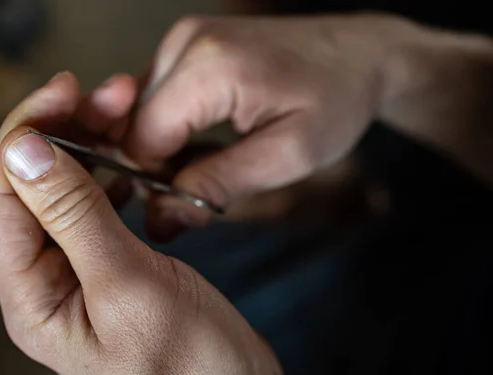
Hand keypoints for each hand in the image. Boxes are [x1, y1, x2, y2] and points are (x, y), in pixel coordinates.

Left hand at [0, 72, 288, 374]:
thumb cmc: (189, 367)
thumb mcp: (129, 287)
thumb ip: (74, 218)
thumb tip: (24, 151)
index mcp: (32, 299)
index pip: (2, 197)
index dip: (25, 135)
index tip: (64, 92)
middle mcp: (45, 284)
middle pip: (29, 188)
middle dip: (61, 132)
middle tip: (108, 94)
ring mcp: (79, 274)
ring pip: (64, 193)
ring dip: (87, 149)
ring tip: (122, 117)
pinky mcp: (111, 267)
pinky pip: (95, 209)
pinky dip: (111, 178)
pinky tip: (131, 166)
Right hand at [119, 14, 409, 238]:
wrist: (358, 53)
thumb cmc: (337, 100)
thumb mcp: (288, 156)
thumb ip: (219, 186)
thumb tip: (159, 219)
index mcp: (208, 66)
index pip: (139, 140)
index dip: (157, 181)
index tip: (192, 198)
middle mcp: (185, 42)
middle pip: (133, 125)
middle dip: (159, 166)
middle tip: (205, 184)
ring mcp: (183, 38)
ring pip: (139, 113)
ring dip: (166, 148)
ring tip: (213, 159)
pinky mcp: (188, 43)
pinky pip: (156, 97)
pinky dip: (173, 127)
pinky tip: (207, 138)